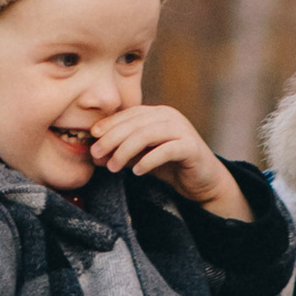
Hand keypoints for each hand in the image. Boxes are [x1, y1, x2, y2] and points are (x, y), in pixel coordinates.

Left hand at [85, 101, 251, 220]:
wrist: (203, 181)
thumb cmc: (171, 167)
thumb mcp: (143, 156)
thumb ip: (124, 151)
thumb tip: (96, 154)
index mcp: (157, 114)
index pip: (129, 114)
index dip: (109, 124)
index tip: (92, 137)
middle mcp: (169, 117)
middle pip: (135, 123)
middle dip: (112, 138)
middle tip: (96, 154)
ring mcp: (182, 130)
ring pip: (147, 134)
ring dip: (126, 151)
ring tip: (113, 167)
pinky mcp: (191, 147)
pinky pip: (166, 150)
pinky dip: (148, 160)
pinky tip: (137, 172)